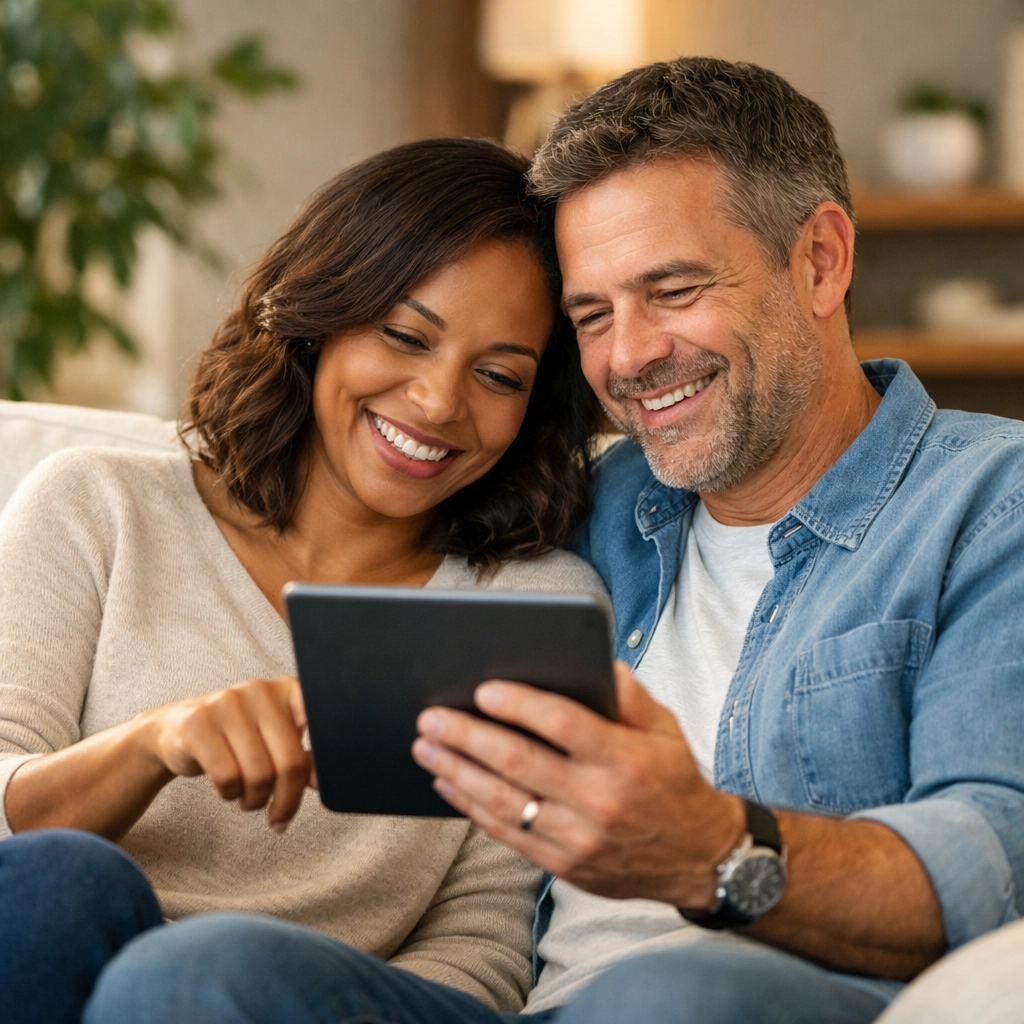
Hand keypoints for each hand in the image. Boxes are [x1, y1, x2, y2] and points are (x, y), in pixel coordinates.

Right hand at [141, 675, 313, 832]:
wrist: (177, 729)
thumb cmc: (238, 738)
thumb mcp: (275, 740)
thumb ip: (301, 756)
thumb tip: (318, 782)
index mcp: (288, 690)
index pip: (320, 724)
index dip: (321, 762)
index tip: (314, 786)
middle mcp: (260, 690)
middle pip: (290, 762)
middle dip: (287, 799)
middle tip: (279, 816)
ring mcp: (227, 703)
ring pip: (259, 774)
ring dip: (256, 800)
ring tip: (248, 797)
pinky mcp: (198, 724)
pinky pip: (227, 777)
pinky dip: (230, 794)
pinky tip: (228, 789)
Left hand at [412, 661, 744, 906]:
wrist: (699, 858)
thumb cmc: (675, 782)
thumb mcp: (666, 730)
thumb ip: (629, 694)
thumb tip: (592, 660)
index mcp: (625, 759)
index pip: (563, 724)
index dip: (520, 705)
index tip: (483, 689)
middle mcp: (599, 800)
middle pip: (519, 762)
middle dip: (468, 737)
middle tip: (432, 717)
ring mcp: (578, 837)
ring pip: (503, 801)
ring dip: (457, 771)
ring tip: (425, 746)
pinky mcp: (564, 864)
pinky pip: (507, 833)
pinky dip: (471, 807)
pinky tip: (448, 783)